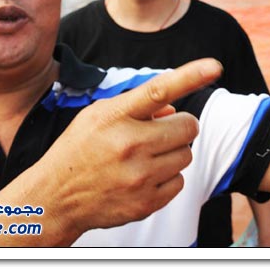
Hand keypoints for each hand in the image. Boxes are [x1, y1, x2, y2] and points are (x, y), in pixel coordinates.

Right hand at [34, 58, 222, 242]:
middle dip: (179, 128)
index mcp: (115, 116)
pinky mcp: (145, 202)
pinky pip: (179, 181)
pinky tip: (142, 178)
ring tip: (144, 158)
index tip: (214, 67)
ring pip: (186, 155)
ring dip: (172, 154)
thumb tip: (175, 110)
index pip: (159, 90)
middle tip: (159, 133)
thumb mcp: (97, 116)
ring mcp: (138, 176)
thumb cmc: (80, 148)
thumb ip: (137, 107)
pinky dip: (167, 178)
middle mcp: (129, 144)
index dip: (191, 76)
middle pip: (188, 126)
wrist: (55, 198)